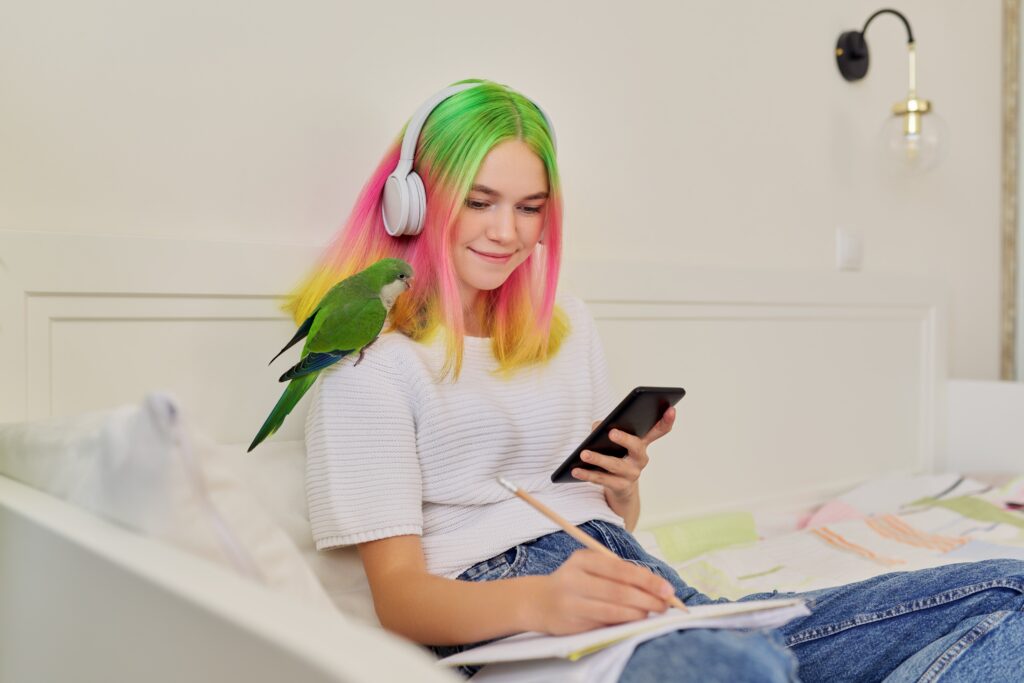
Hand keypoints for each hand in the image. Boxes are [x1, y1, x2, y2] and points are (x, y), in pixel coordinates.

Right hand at [532, 549, 674, 634]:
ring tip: (652, 613)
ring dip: (638, 614)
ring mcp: (572, 603)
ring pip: (613, 611)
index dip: (647, 580)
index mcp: (582, 560)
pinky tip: (634, 620)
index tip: (666, 589)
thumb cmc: (574, 580)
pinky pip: (605, 624)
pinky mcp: (572, 624)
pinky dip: (624, 623)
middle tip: (664, 605)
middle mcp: (575, 580)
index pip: (620, 570)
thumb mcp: (589, 566)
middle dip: (647, 599)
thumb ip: (616, 570)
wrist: (539, 601)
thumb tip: (653, 585)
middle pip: (619, 592)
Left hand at [571, 406, 676, 500]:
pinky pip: (603, 480)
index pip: (659, 430)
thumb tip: (597, 427)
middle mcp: (641, 458)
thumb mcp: (612, 440)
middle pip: (637, 447)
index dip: (667, 420)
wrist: (617, 487)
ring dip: (599, 459)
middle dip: (625, 439)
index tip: (671, 408)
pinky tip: (575, 470)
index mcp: (642, 442)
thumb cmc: (614, 454)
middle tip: (611, 432)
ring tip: (584, 453)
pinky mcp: (621, 486)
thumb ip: (604, 427)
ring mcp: (632, 473)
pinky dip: (588, 474)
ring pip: (616, 465)